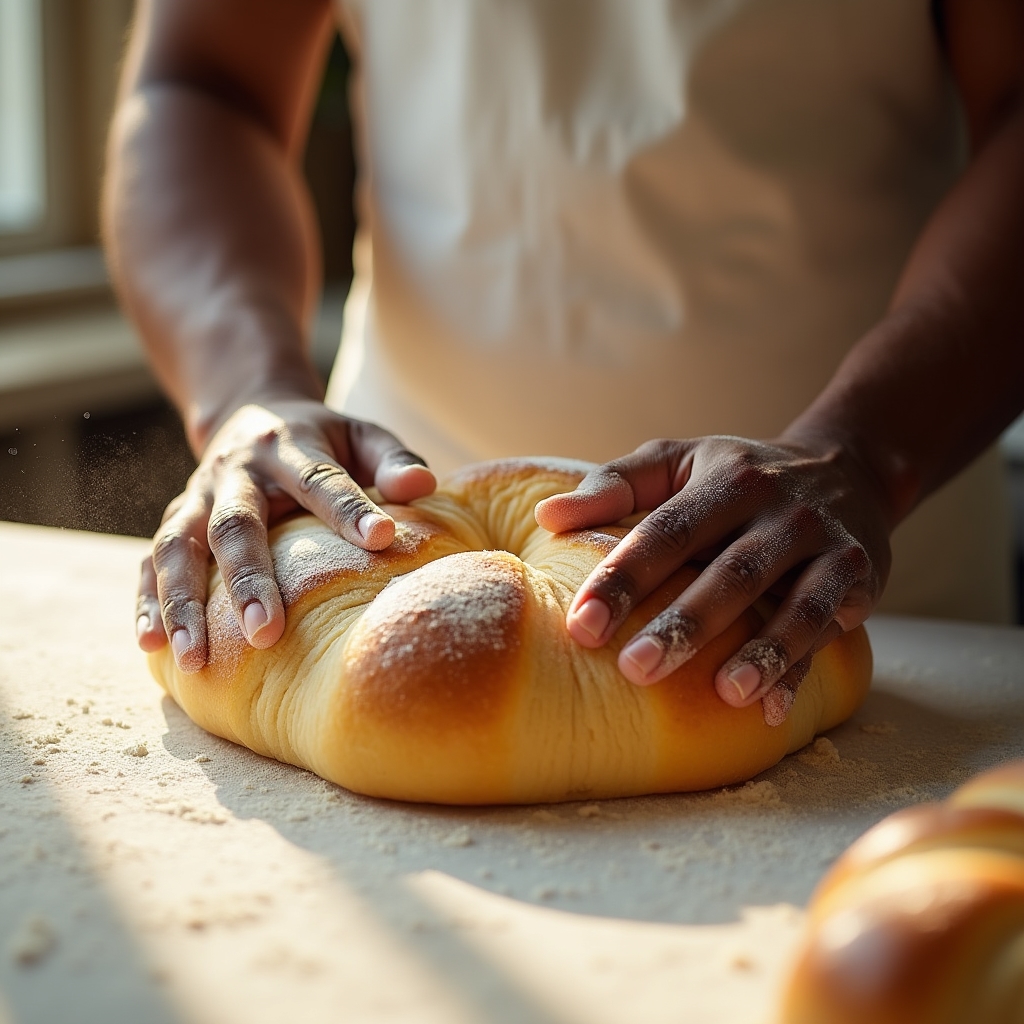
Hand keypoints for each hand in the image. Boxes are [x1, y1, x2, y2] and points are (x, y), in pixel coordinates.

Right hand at [136, 399, 435, 671]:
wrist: (251, 411)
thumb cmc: (322, 439)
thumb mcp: (360, 435)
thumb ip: (391, 460)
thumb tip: (423, 486)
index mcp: (291, 447)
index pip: (321, 479)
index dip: (350, 509)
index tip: (380, 539)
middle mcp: (238, 472)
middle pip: (236, 524)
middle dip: (248, 579)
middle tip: (266, 632)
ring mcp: (199, 496)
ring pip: (178, 547)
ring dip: (182, 603)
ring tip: (194, 658)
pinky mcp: (177, 519)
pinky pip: (151, 561)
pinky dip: (147, 602)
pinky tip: (152, 647)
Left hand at [534, 436, 890, 724]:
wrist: (846, 466)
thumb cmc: (738, 474)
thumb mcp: (680, 460)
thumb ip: (616, 484)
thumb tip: (547, 517)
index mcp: (727, 481)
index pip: (668, 530)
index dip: (625, 576)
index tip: (581, 624)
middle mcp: (780, 510)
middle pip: (729, 573)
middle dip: (684, 623)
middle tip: (635, 670)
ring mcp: (825, 545)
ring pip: (794, 604)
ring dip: (761, 652)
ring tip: (722, 693)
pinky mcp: (859, 578)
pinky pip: (828, 629)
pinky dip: (801, 670)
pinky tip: (768, 712)